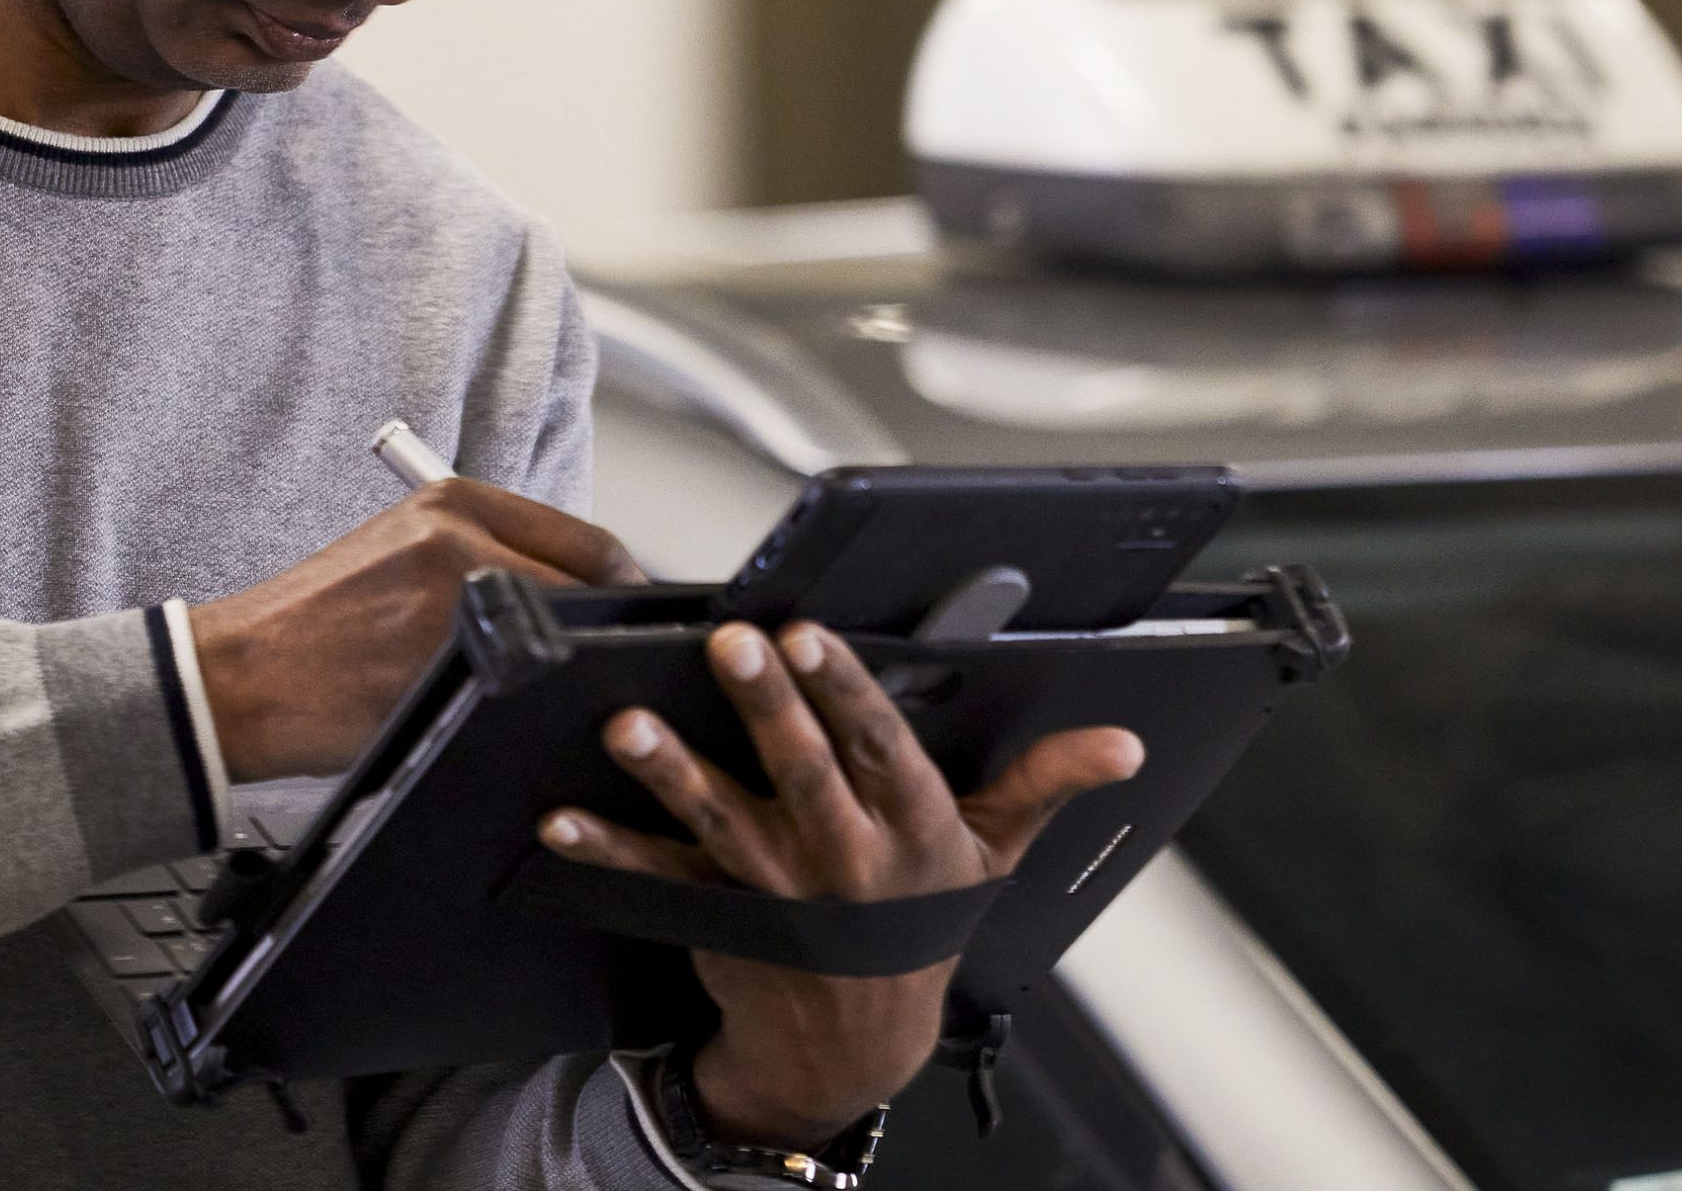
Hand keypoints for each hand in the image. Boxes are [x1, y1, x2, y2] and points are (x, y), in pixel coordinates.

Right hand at [190, 479, 642, 778]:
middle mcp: (458, 538)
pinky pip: (518, 687)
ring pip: (560, 639)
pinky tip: (515, 715)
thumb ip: (485, 551)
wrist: (239, 674)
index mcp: (453, 501)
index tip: (637, 614)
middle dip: (609, 631)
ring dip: (573, 669)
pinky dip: (531, 703)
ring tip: (563, 692)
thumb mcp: (401, 548)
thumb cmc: (319, 621)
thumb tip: (577, 588)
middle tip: (615, 664)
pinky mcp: (435, 665)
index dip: (625, 585)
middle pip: (587, 586)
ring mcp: (449, 601)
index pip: (585, 538)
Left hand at [536, 622, 1141, 1148]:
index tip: (811, 634)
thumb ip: (1045, 782)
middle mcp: (841, 857)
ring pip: (718, 819)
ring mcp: (772, 888)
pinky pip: (654, 875)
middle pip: (799, 769)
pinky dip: (606, 847)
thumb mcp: (992, 854)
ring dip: (671, 772)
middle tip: (729, 644)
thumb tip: (1120, 743)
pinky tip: (561, 815)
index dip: (845, 689)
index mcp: (909, 828)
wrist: (855, 1047)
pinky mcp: (713, 913)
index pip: (878, 746)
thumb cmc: (920, 925)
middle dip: (764, 704)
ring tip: (627, 727)